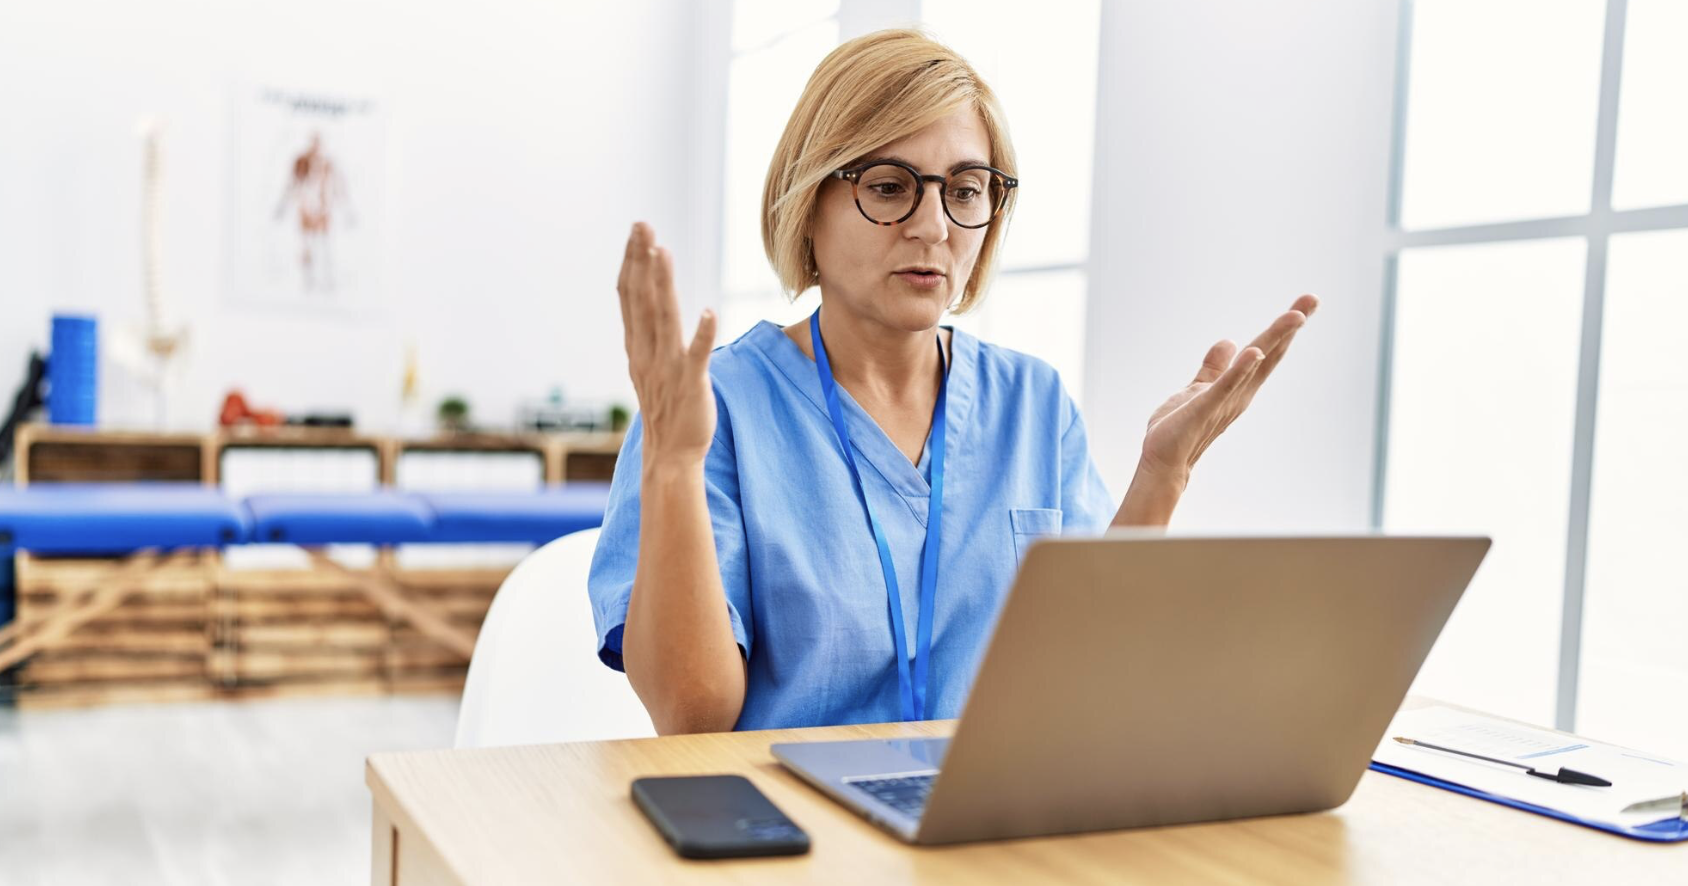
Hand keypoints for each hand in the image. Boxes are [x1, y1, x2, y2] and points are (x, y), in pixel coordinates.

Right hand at [616, 222, 717, 466]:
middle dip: (641, 260)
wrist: (670, 454)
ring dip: (663, 284)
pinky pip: (695, 356)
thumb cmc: (665, 407)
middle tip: (642, 225)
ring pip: (663, 319)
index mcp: (637, 346)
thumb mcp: (648, 364)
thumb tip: (647, 299)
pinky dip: (701, 335)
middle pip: (641, 298)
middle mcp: (647, 352)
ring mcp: (668, 368)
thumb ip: (647, 332)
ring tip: (663, 252)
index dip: (632, 262)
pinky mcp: (691, 384)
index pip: (630, 296)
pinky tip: (708, 312)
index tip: (637, 232)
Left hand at [1138, 294, 1319, 482]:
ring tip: (1295, 316)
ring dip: (1274, 339)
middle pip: (1270, 354)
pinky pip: (1225, 386)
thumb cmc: (1179, 430)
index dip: (1284, 328)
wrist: (1162, 461)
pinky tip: (1253, 351)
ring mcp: (1225, 401)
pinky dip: (1240, 369)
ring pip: (1255, 365)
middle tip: (1312, 299)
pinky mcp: (1205, 408)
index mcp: (1238, 387)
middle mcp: (1240, 394)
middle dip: (1289, 327)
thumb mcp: (1199, 389)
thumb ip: (1214, 368)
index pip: (1266, 351)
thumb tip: (1230, 342)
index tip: (1306, 303)